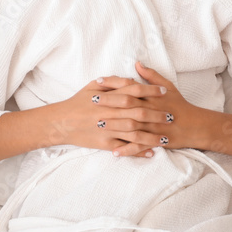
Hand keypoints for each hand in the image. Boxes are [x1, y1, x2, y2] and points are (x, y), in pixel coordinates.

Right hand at [51, 75, 169, 155]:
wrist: (61, 122)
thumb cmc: (77, 102)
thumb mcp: (92, 86)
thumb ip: (111, 82)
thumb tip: (130, 79)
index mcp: (107, 97)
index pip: (133, 90)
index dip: (150, 90)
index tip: (163, 92)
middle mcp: (109, 112)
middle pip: (138, 112)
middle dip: (156, 114)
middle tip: (170, 116)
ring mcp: (107, 129)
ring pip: (134, 132)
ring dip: (152, 134)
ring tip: (165, 136)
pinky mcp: (104, 143)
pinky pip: (125, 147)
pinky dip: (138, 151)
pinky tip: (151, 152)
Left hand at [105, 61, 206, 157]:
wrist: (196, 126)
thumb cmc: (180, 105)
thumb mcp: (168, 87)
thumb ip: (151, 76)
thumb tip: (137, 63)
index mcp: (153, 97)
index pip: (131, 88)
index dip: (114, 85)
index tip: (98, 82)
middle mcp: (153, 111)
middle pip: (128, 105)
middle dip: (110, 103)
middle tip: (91, 102)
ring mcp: (154, 127)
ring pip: (132, 126)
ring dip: (114, 126)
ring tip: (98, 125)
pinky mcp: (156, 141)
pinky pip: (140, 146)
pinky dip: (127, 149)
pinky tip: (114, 152)